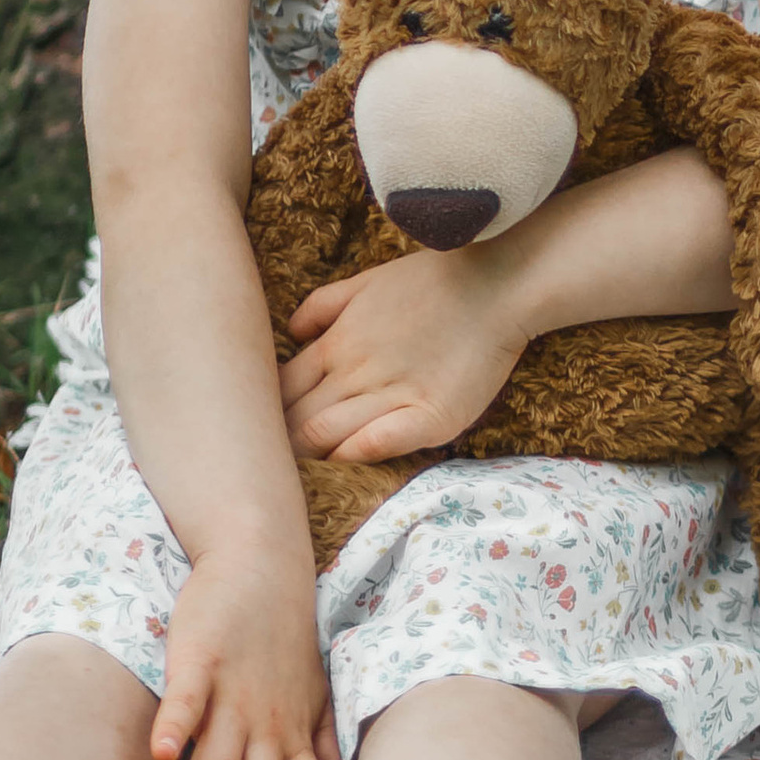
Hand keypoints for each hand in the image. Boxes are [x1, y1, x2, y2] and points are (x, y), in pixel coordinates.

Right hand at [151, 544, 345, 759]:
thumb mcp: (312, 696)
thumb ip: (318, 750)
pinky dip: (174, 725)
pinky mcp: (198, 661)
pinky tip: (160, 755)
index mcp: (290, 735)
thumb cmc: (284, 635)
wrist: (262, 560)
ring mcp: (230, 696)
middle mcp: (264, 725)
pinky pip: (185, 699)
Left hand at [280, 243, 529, 463]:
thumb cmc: (432, 281)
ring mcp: (392, 393)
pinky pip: (377, 443)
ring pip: (327, 435)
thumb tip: (289, 333)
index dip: (266, 416)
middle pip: (296, 420)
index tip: (264, 433)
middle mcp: (355, 371)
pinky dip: (354, 455)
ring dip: (309, 456)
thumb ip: (323, 306)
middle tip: (269, 467)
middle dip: (279, 445)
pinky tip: (344, 461)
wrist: (496, 281)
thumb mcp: (366, 281)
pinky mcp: (430, 415)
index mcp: (337, 345)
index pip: (281, 391)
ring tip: (297, 478)